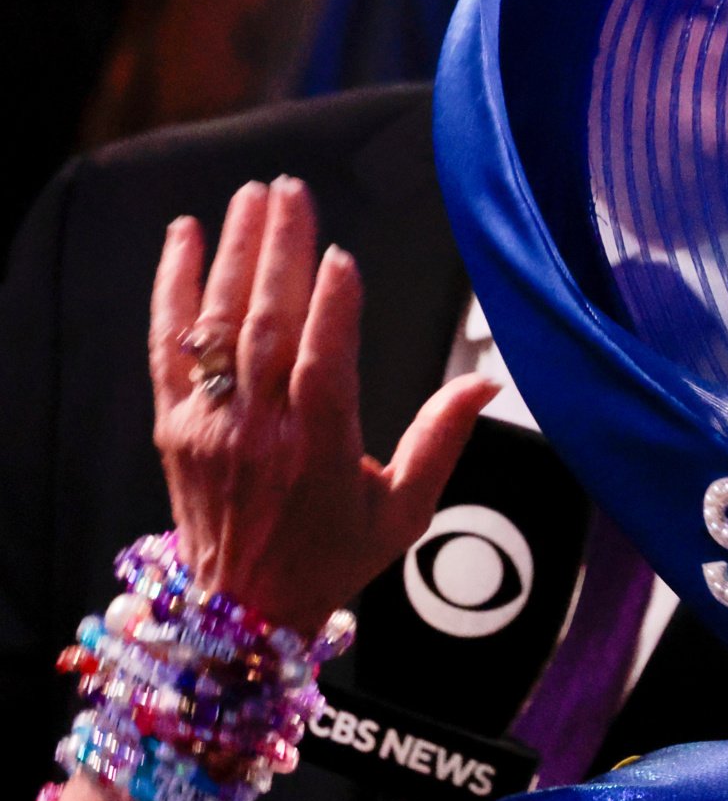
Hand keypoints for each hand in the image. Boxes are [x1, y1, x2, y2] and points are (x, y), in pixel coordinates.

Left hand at [149, 177, 496, 630]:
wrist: (243, 609)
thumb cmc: (332, 556)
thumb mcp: (404, 511)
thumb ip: (441, 440)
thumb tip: (486, 383)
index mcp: (319, 453)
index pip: (322, 366)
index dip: (332, 309)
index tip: (342, 256)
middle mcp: (259, 433)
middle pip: (267, 327)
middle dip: (279, 253)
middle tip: (292, 192)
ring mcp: (210, 425)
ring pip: (220, 325)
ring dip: (234, 255)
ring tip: (253, 198)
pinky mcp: (174, 423)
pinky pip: (168, 346)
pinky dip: (173, 288)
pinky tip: (183, 237)